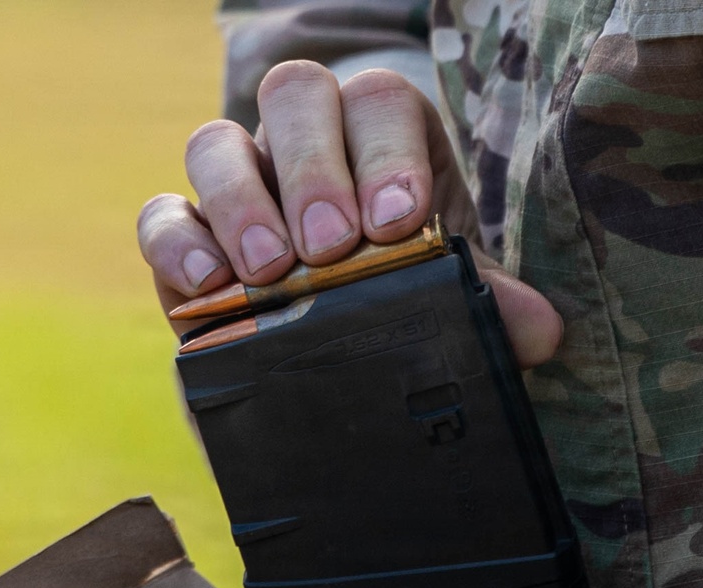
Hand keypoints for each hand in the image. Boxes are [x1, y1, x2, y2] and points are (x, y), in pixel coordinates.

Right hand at [137, 60, 560, 367]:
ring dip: (241, 201)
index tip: (398, 225)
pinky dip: (177, 242)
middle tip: (331, 248)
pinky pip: (163, 215)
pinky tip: (209, 288)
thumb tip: (539, 330)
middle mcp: (307, 151)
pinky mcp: (187, 242)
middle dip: (313, 167)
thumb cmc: (401, 315)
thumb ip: (487, 307)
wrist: (338, 377)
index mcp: (383, 147)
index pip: (380, 102)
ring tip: (271, 272)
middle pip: (295, 96)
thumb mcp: (448, 306)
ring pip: (216, 142)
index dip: (386, 150)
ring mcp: (241, 190)